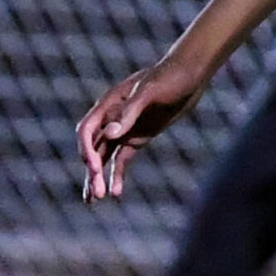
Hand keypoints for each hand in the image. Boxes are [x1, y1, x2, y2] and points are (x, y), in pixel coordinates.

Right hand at [77, 57, 206, 203]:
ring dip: (99, 177)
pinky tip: (116, 194)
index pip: (87, 132)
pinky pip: (122, 159)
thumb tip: (110, 134)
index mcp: (108, 105)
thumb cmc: (168, 77)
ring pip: (104, 157)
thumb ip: (129, 112)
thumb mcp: (149, 93)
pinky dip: (118, 175)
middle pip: (94, 148)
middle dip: (92, 171)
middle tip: (96, 195)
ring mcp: (124, 129)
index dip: (87, 151)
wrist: (189, 75)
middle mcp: (112, 118)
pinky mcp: (138, 137)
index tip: (95, 169)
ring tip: (95, 200)